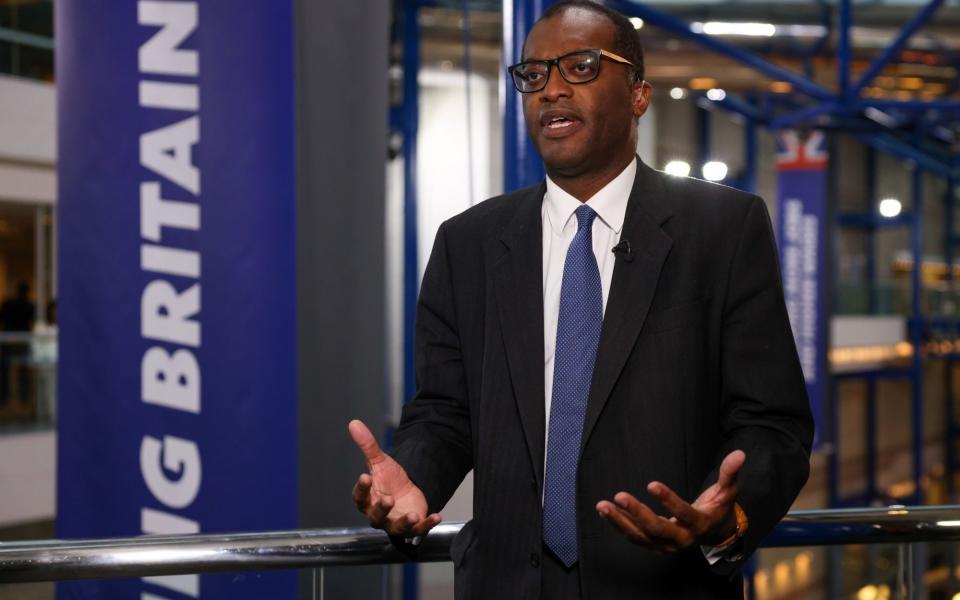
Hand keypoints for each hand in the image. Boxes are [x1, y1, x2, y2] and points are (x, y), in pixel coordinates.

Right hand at [349, 419, 441, 536]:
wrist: (407, 490)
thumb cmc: (389, 479)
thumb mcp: (380, 461)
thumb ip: (367, 445)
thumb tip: (354, 423)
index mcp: (367, 499)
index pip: (359, 497)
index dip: (361, 489)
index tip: (365, 476)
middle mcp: (379, 515)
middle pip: (376, 516)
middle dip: (382, 509)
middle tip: (388, 499)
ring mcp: (395, 522)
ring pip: (396, 528)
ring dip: (404, 523)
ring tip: (412, 515)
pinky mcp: (412, 526)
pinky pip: (419, 529)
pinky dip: (427, 524)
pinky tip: (436, 516)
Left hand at [595, 450, 745, 553]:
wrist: (714, 533)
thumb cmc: (719, 507)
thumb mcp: (728, 491)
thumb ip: (730, 473)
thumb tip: (740, 454)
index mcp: (699, 524)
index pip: (684, 513)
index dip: (668, 500)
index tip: (651, 484)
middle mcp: (682, 539)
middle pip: (657, 529)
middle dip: (637, 513)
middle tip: (619, 495)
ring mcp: (667, 545)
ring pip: (641, 536)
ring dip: (620, 522)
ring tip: (602, 505)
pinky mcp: (655, 545)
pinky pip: (635, 537)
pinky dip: (620, 525)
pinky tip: (606, 511)